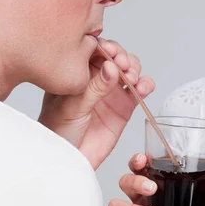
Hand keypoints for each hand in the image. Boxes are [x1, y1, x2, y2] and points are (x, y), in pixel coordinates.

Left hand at [38, 39, 154, 169]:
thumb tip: (111, 67)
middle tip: (122, 65)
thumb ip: (94, 87)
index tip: (110, 52)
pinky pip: (140, 89)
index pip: (94, 50)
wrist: (68, 158)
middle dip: (122, 56)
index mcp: (78, 72)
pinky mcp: (125, 105)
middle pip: (115, 56)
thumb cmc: (58, 131)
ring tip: (132, 77)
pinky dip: (146, 84)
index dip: (105, 47)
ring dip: (135, 67)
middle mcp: (96, 77)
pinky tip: (143, 87)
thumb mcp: (71, 106)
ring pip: (129, 68)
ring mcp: (112, 90)